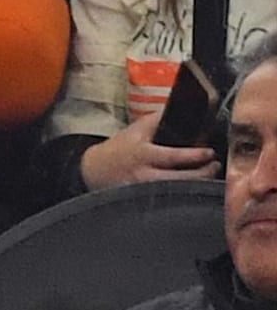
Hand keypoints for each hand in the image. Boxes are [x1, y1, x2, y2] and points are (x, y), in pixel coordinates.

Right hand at [80, 112, 219, 190]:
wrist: (94, 170)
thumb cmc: (118, 148)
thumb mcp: (136, 130)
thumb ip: (159, 120)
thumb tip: (185, 108)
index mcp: (143, 155)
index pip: (173, 157)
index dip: (195, 156)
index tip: (210, 153)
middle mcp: (144, 176)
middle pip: (179, 180)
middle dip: (202, 174)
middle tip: (215, 166)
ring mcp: (143, 191)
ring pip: (176, 193)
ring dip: (196, 186)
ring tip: (207, 177)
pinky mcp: (142, 201)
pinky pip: (168, 200)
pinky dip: (183, 194)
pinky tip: (192, 189)